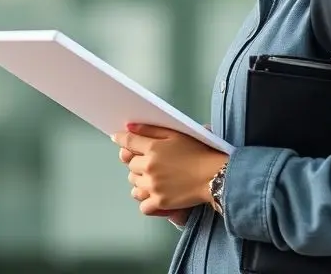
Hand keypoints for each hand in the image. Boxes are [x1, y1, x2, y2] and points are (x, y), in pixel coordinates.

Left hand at [113, 123, 227, 216]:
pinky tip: (154, 194)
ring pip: (134, 183)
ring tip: (152, 177)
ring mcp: (153, 187)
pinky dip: (146, 200)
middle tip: (148, 160)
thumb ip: (151, 129)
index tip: (117, 138)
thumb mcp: (176, 134)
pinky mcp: (160, 203)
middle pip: (130, 165)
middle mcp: (149, 167)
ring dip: (140, 179)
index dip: (120, 139)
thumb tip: (129, 126)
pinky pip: (142, 205)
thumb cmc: (198, 152)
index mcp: (153, 148)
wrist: (214, 175)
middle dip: (137, 161)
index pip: (128, 142)